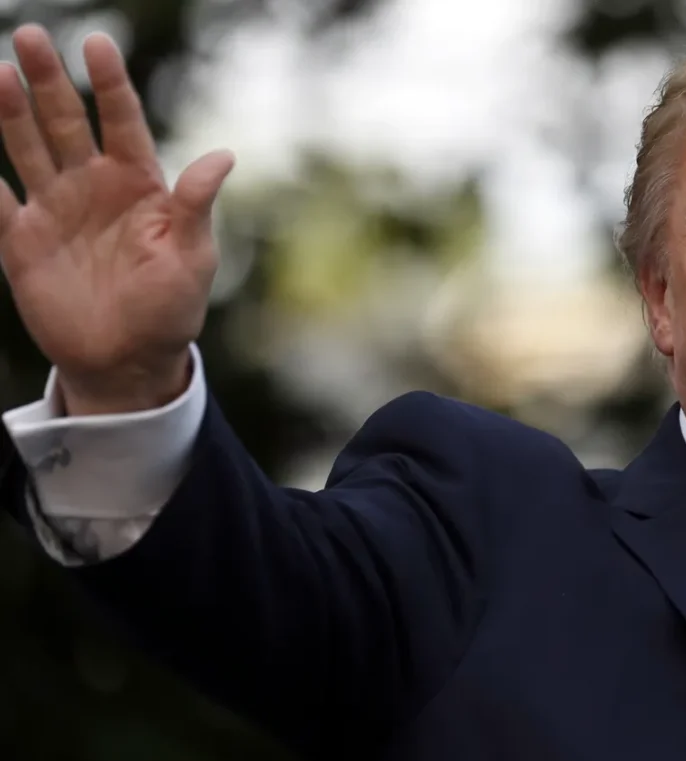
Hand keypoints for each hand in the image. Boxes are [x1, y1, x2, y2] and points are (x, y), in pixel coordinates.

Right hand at [0, 24, 234, 414]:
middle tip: (30, 35)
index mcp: (138, 184)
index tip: (98, 43)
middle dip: (49, 80)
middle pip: (65, 121)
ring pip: (26, 147)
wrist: (129, 360)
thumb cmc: (171, 308)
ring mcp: (54, 209)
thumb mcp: (192, 257)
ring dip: (10, 110)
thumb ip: (196, 205)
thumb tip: (224, 156)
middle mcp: (92, 186)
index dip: (110, 83)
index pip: (122, 121)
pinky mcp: (21, 240)